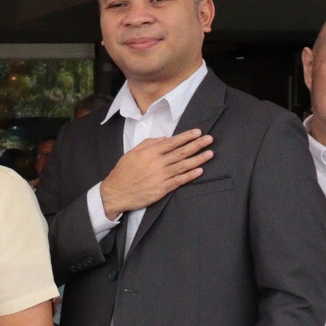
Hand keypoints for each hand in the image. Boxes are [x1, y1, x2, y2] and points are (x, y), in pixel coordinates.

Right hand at [98, 129, 213, 218]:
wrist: (115, 193)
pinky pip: (179, 181)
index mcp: (149, 153)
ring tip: (210, 153)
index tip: (197, 132)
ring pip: (183, 166)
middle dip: (197, 144)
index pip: (172, 142)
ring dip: (198, 159)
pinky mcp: (161, 189)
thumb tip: (164, 139)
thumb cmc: (123, 172)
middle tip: (209, 139)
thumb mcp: (131, 153)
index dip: (186, 137)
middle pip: (181, 152)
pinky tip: (200, 171)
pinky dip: (190, 175)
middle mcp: (156, 163)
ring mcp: (160, 177)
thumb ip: (148, 144)